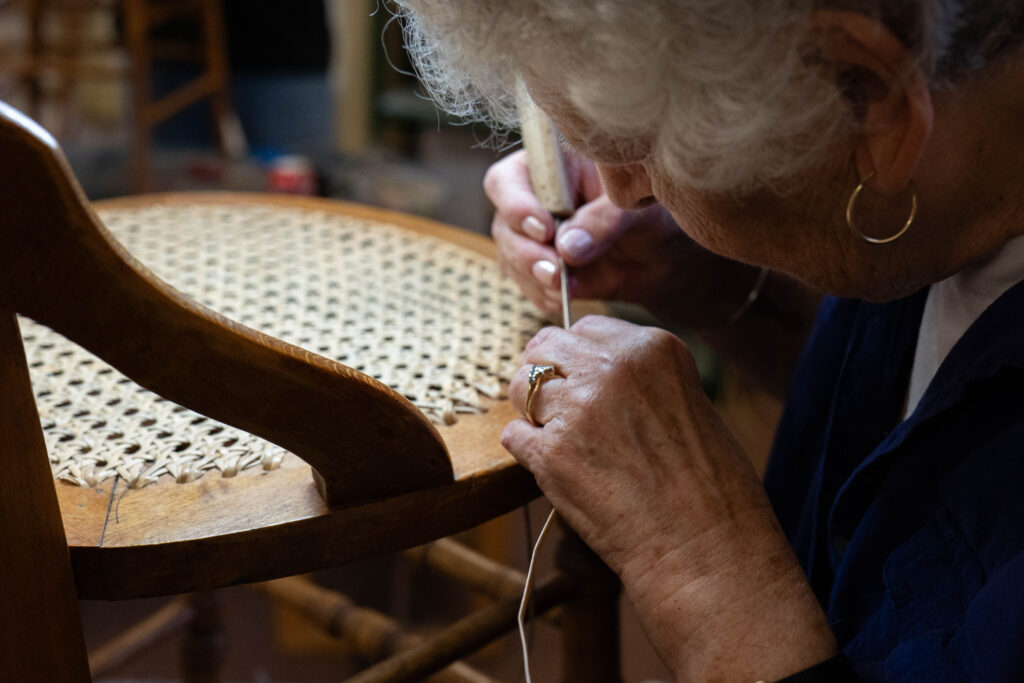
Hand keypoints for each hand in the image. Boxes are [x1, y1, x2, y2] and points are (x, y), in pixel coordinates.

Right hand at [486, 151, 740, 324]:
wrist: (663, 257)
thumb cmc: (652, 215)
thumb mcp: (636, 211)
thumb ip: (603, 223)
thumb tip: (567, 249)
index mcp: (552, 166)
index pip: (507, 181)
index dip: (516, 206)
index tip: (544, 230)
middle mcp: (533, 199)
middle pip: (505, 226)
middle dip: (527, 254)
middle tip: (554, 272)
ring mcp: (530, 237)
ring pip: (511, 259)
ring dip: (534, 278)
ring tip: (564, 288)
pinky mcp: (538, 269)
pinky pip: (528, 287)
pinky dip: (546, 296)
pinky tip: (571, 295)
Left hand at [504, 315, 836, 680]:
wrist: (707, 549)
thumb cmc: (708, 485)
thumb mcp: (686, 401)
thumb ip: (636, 376)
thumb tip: (583, 368)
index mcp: (651, 347)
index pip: (585, 327)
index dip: (576, 355)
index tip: (578, 378)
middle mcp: (610, 368)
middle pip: (544, 346)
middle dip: (545, 373)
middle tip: (557, 407)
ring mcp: (577, 409)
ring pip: (521, 387)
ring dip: (533, 412)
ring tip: (561, 441)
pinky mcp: (550, 454)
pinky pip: (514, 435)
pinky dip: (527, 450)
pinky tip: (557, 469)